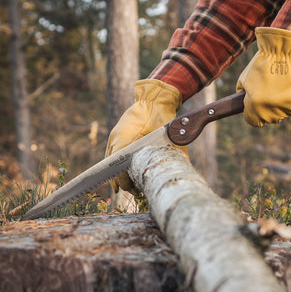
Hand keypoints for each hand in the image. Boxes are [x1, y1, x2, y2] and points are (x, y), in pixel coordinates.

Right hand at [105, 79, 182, 195]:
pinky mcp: (117, 134)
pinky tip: (125, 173)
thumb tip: (178, 174)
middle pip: (114, 170)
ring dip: (120, 174)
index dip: (125, 184)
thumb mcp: (170, 141)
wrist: (156, 99)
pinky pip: (113, 154)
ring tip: (130, 186)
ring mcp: (114, 137)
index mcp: (125, 143)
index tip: (134, 192)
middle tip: (136, 192)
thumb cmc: (163, 120)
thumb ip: (171, 157)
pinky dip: (118, 164)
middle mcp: (116, 141)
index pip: (119, 172)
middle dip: (124, 182)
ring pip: (112, 162)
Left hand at [236, 27, 290, 126]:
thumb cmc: (263, 61)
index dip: (254, 113)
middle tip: (272, 90)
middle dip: (269, 107)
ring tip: (283, 84)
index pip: (254, 121)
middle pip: (271, 118)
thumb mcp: (245, 79)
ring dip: (284, 102)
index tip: (257, 105)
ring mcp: (290, 107)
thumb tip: (246, 104)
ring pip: (286, 112)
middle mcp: (272, 110)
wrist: (285, 47)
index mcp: (255, 106)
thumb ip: (244, 95)